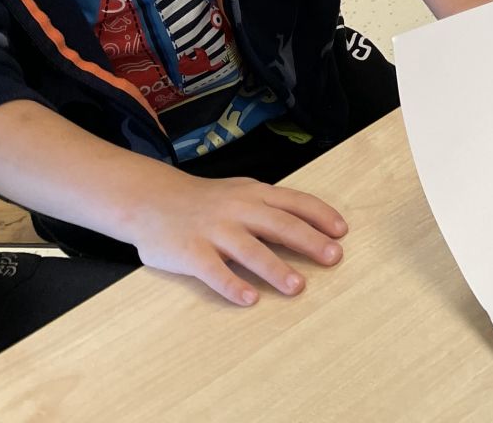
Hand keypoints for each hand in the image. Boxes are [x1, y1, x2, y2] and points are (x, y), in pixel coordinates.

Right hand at [129, 173, 347, 306]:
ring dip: (276, 269)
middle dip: (310, 241)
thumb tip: (311, 226)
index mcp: (254, 193)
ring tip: (298, 287)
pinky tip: (250, 299)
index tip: (342, 232)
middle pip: (280, 225)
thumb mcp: (240, 192)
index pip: (295, 202)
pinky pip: (214, 272)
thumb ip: (270, 207)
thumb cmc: (204, 201)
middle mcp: (238, 209)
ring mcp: (214, 231)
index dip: (321, 216)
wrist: (150, 200)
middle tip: (334, 258)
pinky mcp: (190, 252)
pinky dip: (233, 285)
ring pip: (251, 250)